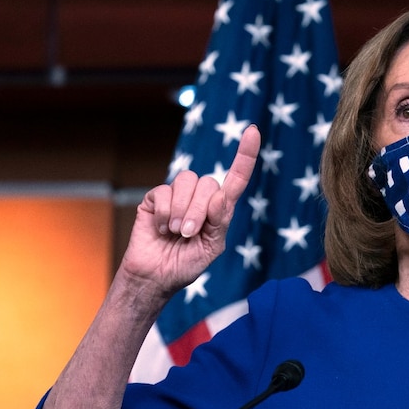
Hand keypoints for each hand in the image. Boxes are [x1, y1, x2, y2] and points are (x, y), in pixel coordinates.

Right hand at [119, 124, 260, 298]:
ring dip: (182, 210)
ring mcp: (177, 196)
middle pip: (208, 183)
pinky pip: (164, 192)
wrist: (155, 278)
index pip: (236, 178)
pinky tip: (160, 229)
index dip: (245, 155)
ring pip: (187, 181)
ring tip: (174, 232)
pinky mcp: (155, 198)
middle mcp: (200, 197)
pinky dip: (163, 213)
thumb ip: (220, 222)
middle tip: (187, 233)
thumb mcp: (211, 248)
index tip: (253, 131)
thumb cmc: (186, 265)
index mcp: (219, 209)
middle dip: (198, 211)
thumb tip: (221, 197)